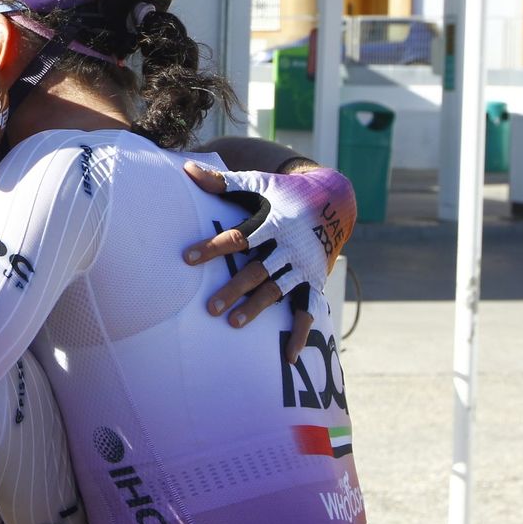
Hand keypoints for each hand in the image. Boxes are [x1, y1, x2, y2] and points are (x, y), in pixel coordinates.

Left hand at [180, 161, 356, 360]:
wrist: (334, 201)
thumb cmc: (285, 193)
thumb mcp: (258, 184)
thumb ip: (223, 182)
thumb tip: (188, 167)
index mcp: (272, 223)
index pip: (239, 237)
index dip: (213, 248)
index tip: (188, 258)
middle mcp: (289, 246)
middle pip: (258, 270)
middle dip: (235, 288)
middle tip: (210, 307)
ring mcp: (303, 266)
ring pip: (278, 290)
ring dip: (257, 308)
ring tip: (233, 323)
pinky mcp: (314, 281)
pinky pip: (308, 310)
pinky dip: (301, 334)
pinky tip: (289, 356)